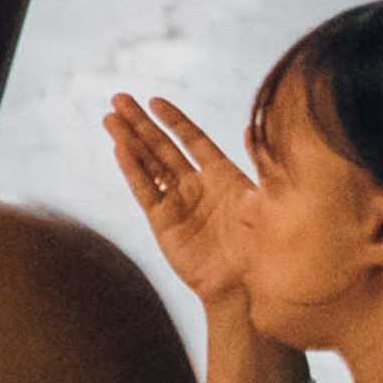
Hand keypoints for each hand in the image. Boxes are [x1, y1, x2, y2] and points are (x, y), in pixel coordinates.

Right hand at [104, 94, 256, 306]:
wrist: (248, 284)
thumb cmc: (267, 245)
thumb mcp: (273, 199)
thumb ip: (263, 163)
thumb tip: (256, 127)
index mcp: (224, 176)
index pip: (193, 140)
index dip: (174, 120)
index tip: (155, 101)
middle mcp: (197, 186)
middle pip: (163, 147)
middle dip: (140, 123)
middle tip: (118, 98)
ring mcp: (178, 203)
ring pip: (148, 164)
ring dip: (129, 140)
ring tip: (109, 118)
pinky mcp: (163, 223)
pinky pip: (144, 190)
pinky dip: (132, 169)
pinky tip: (119, 149)